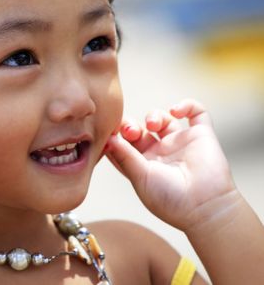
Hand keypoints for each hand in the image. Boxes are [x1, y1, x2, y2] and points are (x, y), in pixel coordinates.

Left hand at [105, 99, 235, 230]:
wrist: (205, 207)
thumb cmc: (169, 199)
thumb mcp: (140, 177)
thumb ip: (125, 156)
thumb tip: (107, 139)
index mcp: (142, 165)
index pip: (123, 144)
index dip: (115, 136)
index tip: (110, 134)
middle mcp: (160, 153)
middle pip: (139, 129)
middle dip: (130, 125)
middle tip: (130, 131)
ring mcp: (180, 143)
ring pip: (162, 119)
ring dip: (154, 115)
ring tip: (153, 124)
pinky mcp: (201, 135)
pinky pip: (196, 112)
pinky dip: (187, 105)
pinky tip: (176, 110)